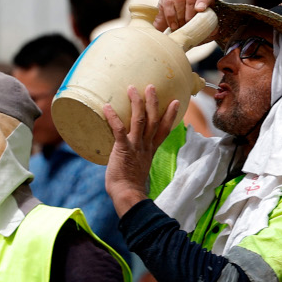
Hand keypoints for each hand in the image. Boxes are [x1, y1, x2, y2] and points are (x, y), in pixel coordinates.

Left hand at [104, 85, 180, 215]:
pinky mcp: (123, 149)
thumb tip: (127, 156)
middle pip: (154, 120)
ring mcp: (135, 146)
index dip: (171, 115)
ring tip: (133, 89)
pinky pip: (119, 129)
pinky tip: (107, 106)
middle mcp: (145, 146)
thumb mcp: (137, 168)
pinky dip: (113, 117)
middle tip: (152, 87)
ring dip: (137, 103)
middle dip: (154, 102)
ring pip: (140, 120)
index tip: (175, 102)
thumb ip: (135, 158)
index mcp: (150, 150)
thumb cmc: (129, 186)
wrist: (127, 194)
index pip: (163, 130)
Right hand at [154, 0, 215, 33]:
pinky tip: (173, 25)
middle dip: (189, 15)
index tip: (200, 10)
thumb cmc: (191, 27)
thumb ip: (210, 30)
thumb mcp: (202, 30)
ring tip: (179, 27)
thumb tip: (214, 31)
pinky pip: (168, 2)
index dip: (203, 1)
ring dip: (179, 16)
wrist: (174, 27)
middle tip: (187, 26)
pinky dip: (171, 16)